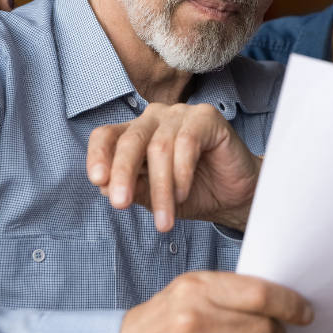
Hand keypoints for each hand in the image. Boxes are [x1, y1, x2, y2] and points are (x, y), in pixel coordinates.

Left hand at [87, 103, 261, 232]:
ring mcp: (180, 114)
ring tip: (165, 218)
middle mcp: (154, 119)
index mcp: (136, 134)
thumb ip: (132, 188)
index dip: (98, 155)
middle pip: (130, 141)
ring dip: (160, 188)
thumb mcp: (155, 198)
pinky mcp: (206, 116)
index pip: (106, 135)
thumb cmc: (194, 193)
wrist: (235, 196)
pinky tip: (183, 194)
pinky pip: (187, 143)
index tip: (97, 180)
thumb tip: (104, 185)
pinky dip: (181, 173)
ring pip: (159, 148)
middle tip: (120, 204)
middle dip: (123, 175)